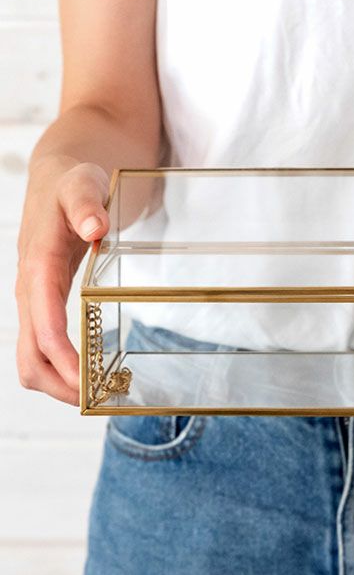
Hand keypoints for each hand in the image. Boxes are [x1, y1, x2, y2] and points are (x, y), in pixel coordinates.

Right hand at [16, 158, 110, 403]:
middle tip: (103, 400)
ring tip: (100, 395)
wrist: (59, 174)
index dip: (64, 360)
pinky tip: (90, 372)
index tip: (89, 384)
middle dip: (61, 385)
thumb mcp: (83, 183)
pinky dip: (61, 367)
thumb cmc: (73, 180)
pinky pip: (43, 345)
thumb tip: (94, 227)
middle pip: (31, 357)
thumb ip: (86, 203)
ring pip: (32, 358)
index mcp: (39, 266)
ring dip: (59, 382)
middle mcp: (30, 289)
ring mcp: (34, 298)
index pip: (45, 326)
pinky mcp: (44, 300)